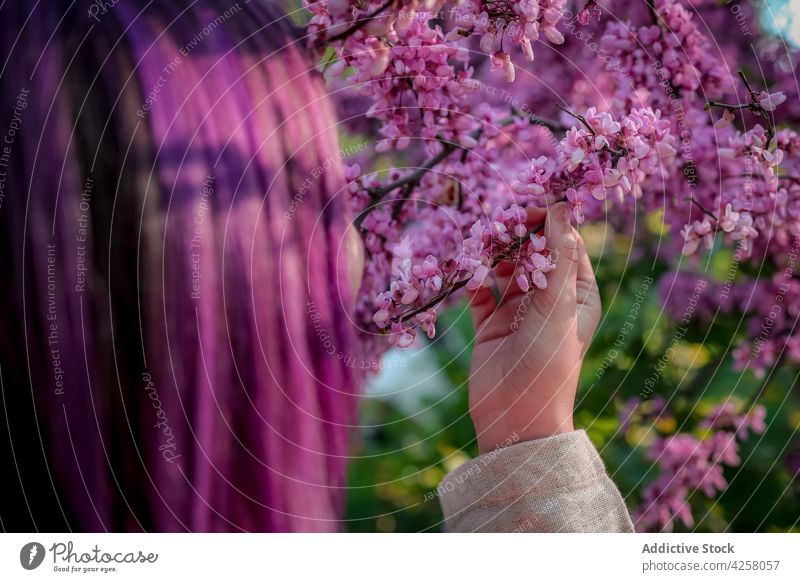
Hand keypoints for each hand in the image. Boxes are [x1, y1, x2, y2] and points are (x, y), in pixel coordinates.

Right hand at [466, 202, 599, 452]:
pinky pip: (480, 291)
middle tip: (496, 221)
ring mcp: (517, 312)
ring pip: (503, 268)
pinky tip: (466, 270)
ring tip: (478, 241)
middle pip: (531, 253)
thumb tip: (559, 206)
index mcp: (576, 294)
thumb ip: (556, 255)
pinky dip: (472, 279)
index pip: (564, 245)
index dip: (548, 223)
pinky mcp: (489, 325)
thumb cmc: (547, 362)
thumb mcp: (557, 305)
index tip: (527, 205)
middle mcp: (548, 299)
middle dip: (514, 236)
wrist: (515, 418)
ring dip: (491, 254)